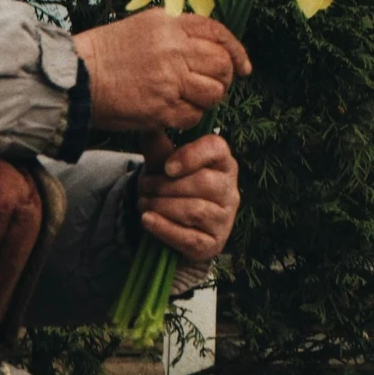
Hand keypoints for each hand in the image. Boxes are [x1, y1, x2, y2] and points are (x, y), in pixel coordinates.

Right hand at [74, 12, 250, 132]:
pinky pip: (193, 115)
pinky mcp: (161, 107)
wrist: (73, 79)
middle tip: (211, 87)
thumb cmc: (101, 55)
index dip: (235, 51)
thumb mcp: (140, 27)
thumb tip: (203, 46)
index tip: (243, 67)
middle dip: (223, 78)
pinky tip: (173, 113)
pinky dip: (188, 117)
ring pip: (213, 92)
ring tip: (188, 100)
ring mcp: (169, 79)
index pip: (218, 33)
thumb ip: (173, 32)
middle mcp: (174, 48)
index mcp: (169, 24)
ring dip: (206, 99)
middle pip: (221, 64)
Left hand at [136, 131, 239, 265]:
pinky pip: (188, 237)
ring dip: (161, 206)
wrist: (170, 229)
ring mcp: (224, 220)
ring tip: (143, 203)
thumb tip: (150, 129)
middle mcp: (230, 191)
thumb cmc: (171, 190)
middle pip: (202, 182)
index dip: (191, 155)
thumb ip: (158, 150)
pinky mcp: (212, 244)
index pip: (217, 149)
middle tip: (143, 188)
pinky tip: (147, 220)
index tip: (167, 167)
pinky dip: (163, 228)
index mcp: (223, 164)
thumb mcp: (162, 168)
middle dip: (164, 185)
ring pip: (194, 210)